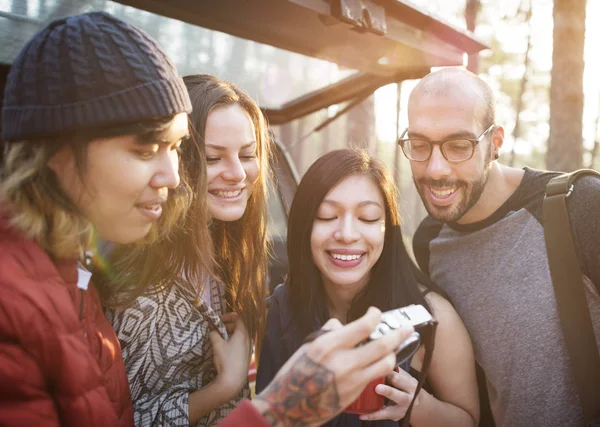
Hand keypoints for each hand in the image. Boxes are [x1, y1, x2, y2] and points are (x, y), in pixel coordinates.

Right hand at [209, 316, 250, 400]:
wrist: (233, 380)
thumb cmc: (226, 359)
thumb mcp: (217, 345)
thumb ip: (214, 334)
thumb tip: (213, 331)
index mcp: (242, 333)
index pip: (239, 318)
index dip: (229, 316)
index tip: (220, 319)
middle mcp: (248, 339)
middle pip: (240, 327)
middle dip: (229, 325)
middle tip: (219, 328)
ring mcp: (248, 348)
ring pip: (240, 336)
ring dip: (231, 334)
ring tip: (221, 337)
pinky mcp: (246, 356)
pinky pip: (241, 343)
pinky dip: (234, 341)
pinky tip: (226, 347)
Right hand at [252, 307, 413, 426]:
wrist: (289, 406)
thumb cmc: (294, 374)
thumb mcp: (307, 347)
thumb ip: (328, 334)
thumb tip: (341, 324)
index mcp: (328, 345)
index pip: (363, 326)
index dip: (375, 316)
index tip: (376, 313)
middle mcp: (342, 362)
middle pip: (382, 344)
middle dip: (399, 334)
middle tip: (407, 328)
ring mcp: (351, 380)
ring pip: (386, 363)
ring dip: (393, 353)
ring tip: (394, 347)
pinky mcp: (355, 394)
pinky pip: (376, 376)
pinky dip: (381, 367)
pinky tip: (380, 363)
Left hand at [359, 368, 422, 421]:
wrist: (417, 403)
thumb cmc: (406, 385)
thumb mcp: (405, 376)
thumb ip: (395, 369)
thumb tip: (379, 357)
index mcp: (411, 385)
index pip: (399, 378)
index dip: (387, 374)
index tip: (375, 370)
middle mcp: (410, 398)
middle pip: (399, 395)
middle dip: (388, 392)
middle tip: (378, 388)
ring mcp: (402, 409)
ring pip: (390, 409)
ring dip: (378, 407)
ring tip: (367, 406)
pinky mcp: (395, 416)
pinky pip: (382, 417)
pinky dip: (371, 416)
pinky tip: (362, 415)